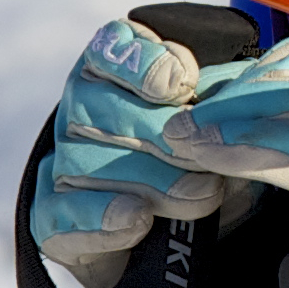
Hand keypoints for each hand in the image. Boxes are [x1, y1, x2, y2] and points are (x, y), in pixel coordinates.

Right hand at [16, 4, 262, 287]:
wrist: (186, 238)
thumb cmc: (206, 158)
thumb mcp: (223, 125)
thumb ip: (222, 102)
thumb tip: (238, 93)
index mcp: (114, 70)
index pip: (110, 50)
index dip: (142, 63)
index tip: (182, 83)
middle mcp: (80, 112)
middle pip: (98, 109)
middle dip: (161, 135)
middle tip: (208, 158)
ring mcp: (61, 164)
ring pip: (85, 162)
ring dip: (149, 181)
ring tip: (201, 197)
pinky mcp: (50, 219)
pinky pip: (58, 214)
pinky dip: (99, 218)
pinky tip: (136, 220)